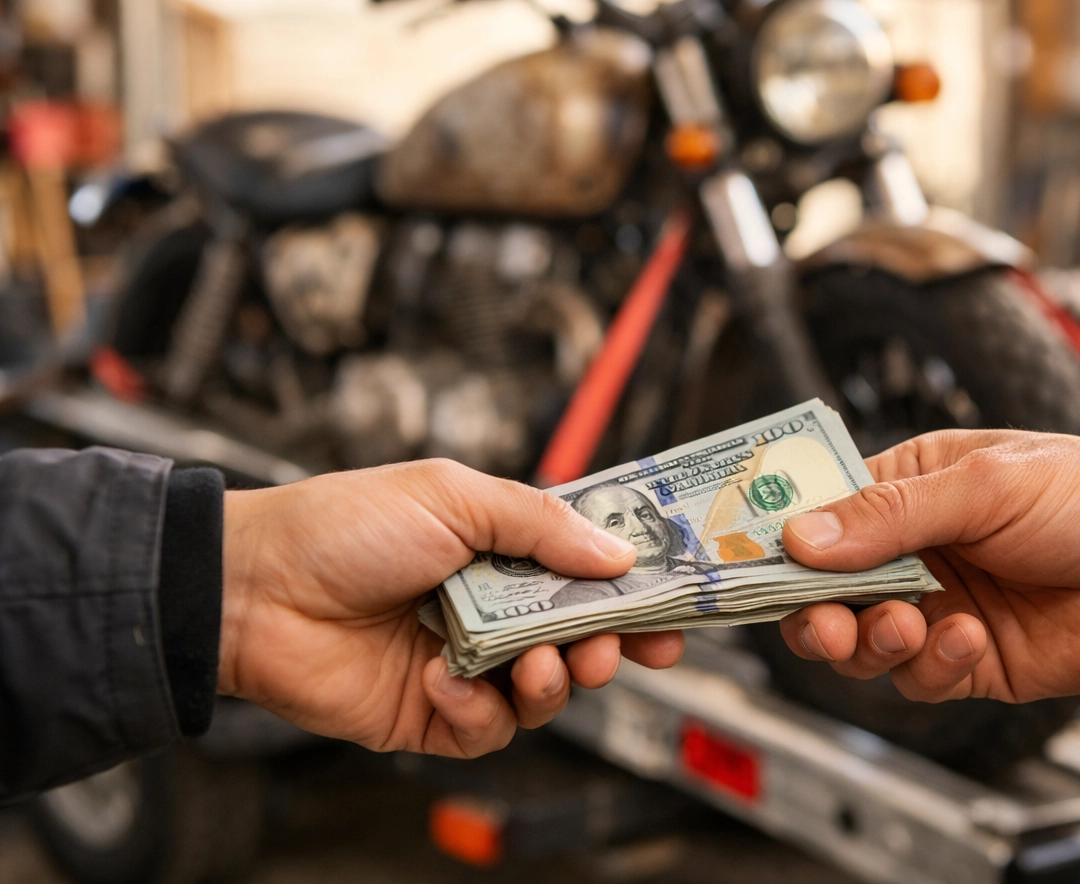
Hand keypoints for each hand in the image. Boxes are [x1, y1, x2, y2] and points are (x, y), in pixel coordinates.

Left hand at [218, 459, 684, 756]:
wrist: (252, 589)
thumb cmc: (344, 525)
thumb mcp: (453, 497)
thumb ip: (541, 524)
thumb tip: (617, 555)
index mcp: (503, 547)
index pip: (589, 568)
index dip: (635, 586)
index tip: (676, 598)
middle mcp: (493, 606)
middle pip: (583, 635)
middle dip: (613, 643)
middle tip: (622, 644)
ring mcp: (466, 663)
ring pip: (547, 692)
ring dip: (556, 681)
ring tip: (539, 663)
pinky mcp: (433, 715)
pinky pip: (489, 731)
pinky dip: (480, 712)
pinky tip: (448, 682)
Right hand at [778, 431, 1079, 703]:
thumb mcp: (984, 485)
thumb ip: (890, 515)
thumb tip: (803, 535)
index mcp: (908, 487)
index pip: (819, 512)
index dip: (780, 539)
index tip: (750, 561)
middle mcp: (916, 550)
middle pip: (825, 590)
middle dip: (816, 610)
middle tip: (824, 620)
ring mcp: (939, 608)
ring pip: (863, 643)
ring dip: (874, 641)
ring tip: (911, 624)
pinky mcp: (969, 663)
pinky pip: (918, 679)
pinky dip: (933, 665)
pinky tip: (967, 639)